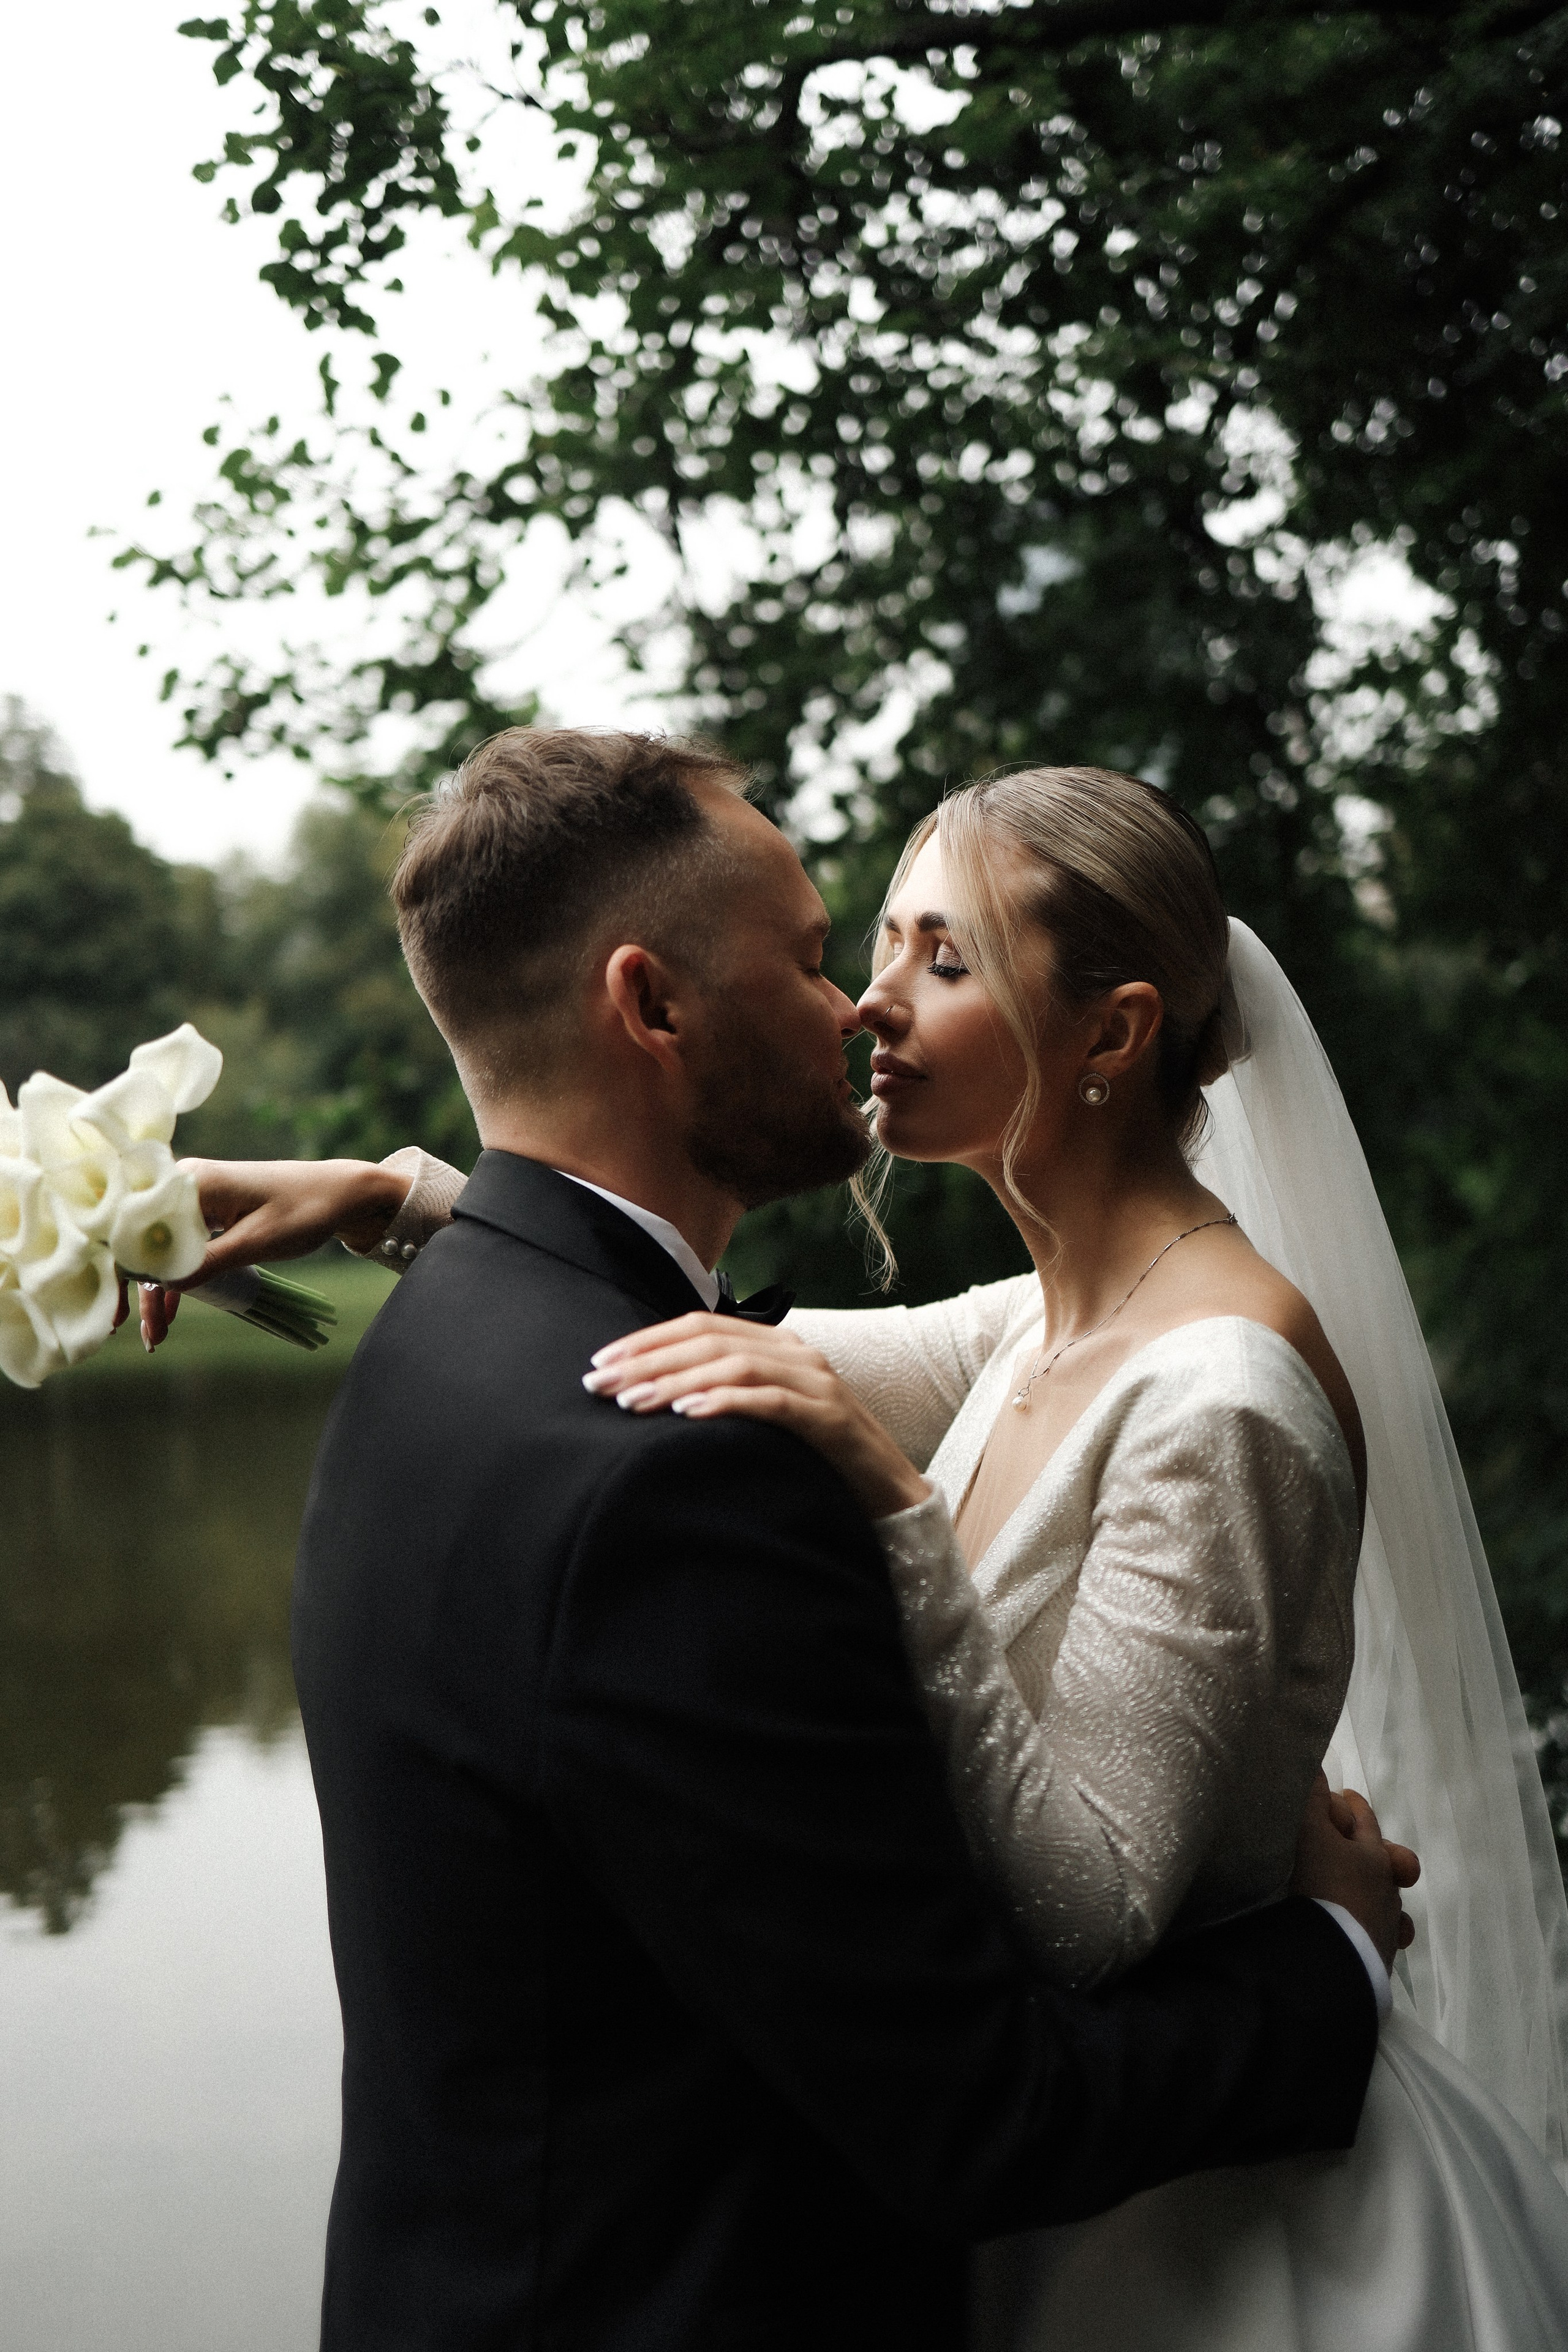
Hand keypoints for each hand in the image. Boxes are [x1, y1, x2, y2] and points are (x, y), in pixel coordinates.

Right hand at [131, 1158, 410, 1351]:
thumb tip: (160, 1285)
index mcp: (192, 1182)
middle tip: (121, 1326)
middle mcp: (186, 1185)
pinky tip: (169, 1317)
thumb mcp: (255, 1242)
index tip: (114, 1304)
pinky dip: (177, 1281)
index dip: (120, 1265)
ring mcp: (196, 1200)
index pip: (137, 1224)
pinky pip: (181, 1249)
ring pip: (162, 1249)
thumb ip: (207, 1262)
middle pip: (145, 1238)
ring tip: (155, 1336)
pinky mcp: (208, 1215)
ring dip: (157, 1290)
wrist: (341, 1194)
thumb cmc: (304, 1210)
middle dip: (135, 1285)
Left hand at [583, 1312, 931, 1520]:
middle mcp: (795, 1352)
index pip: (700, 1325)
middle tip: (600, 1383)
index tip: (599, 1362)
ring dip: (676, 1380)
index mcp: (775, 1345)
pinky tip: (688, 1412)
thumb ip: (723, 1396)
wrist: (888, 1495)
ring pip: (735, 1364)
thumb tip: (652, 1396)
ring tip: (632, 1402)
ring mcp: (815, 1381)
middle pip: (709, 1338)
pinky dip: (726, 1402)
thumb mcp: (762, 1419)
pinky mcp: (829, 1416)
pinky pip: (771, 1401)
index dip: (646, 1340)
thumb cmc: (815, 1459)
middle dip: (648, 1359)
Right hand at [1290, 1771, 1419, 1975]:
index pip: (1364, 1820)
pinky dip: (1370, 1933)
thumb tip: (1312, 1763)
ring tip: (1354, 1897)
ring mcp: (1384, 1930)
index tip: (1343, 1794)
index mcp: (1371, 1856)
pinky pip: (1380, 1943)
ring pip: (1390, 1907)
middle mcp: (1385, 1890)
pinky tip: (1353, 1935)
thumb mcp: (1306, 1833)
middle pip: (1390, 1862)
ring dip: (1376, 1896)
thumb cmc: (1319, 1887)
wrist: (1327, 1962)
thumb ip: (1308, 1797)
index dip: (1351, 1805)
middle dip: (1377, 1850)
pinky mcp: (1375, 1964)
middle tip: (1352, 1843)